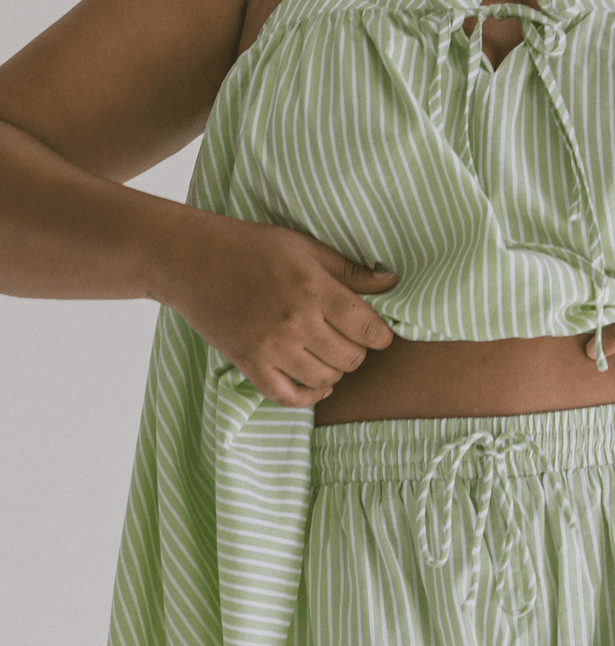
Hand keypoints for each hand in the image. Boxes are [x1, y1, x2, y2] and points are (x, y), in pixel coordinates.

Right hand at [160, 214, 397, 407]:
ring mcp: (271, 348)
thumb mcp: (304, 248)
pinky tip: (317, 385)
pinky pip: (289, 397)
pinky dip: (309, 396)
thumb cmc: (251, 247)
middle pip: (351, 358)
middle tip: (348, 340)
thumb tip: (392, 282)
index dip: (381, 335)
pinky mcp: (250, 365)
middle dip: (358, 352)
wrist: (191, 260)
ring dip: (335, 371)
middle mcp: (296, 322)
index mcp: (314, 289)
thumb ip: (349, 271)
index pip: (368, 329)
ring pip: (326, 379)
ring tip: (328, 355)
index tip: (377, 333)